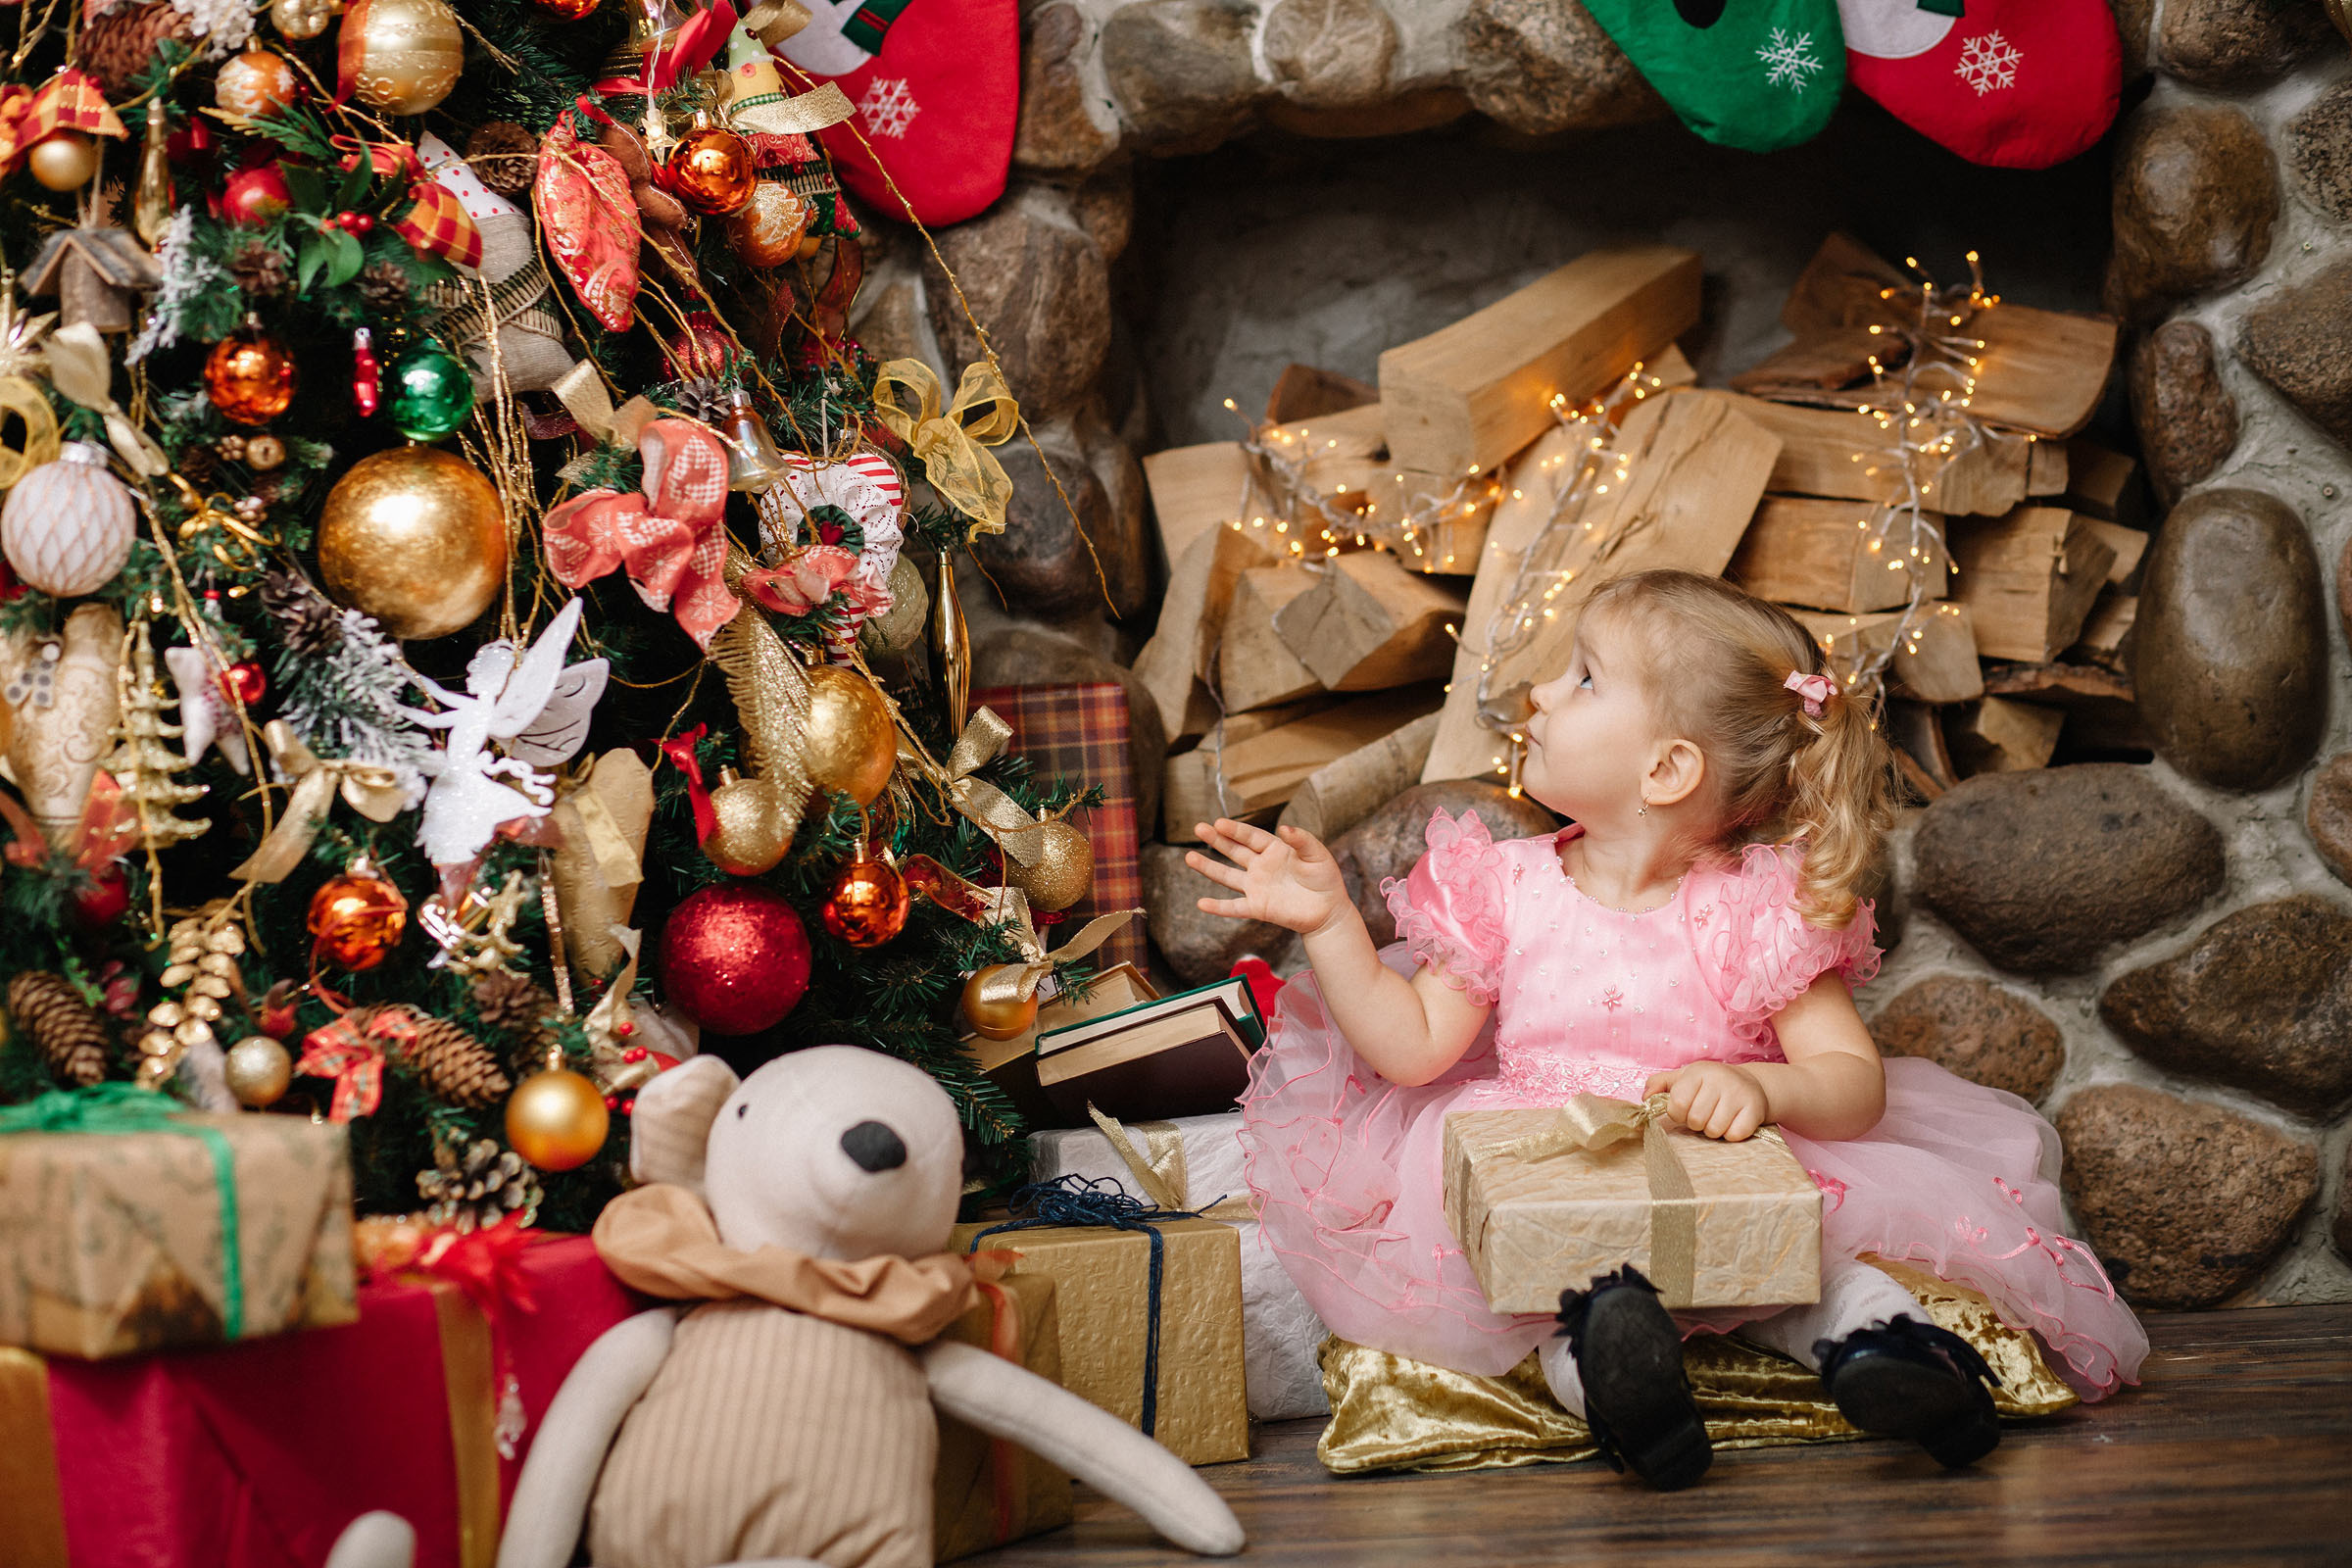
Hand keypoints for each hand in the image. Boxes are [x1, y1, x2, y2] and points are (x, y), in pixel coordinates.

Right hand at [1185, 820, 1350, 936]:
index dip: (1235, 830)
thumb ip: (1302, 841)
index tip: (1219, 823)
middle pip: (1234, 851)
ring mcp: (1257, 887)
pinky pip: (1234, 907)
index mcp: (1275, 850)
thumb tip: (1285, 828)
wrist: (1329, 911)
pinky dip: (1218, 907)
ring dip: (1209, 868)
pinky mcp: (1258, 908)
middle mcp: (1261, 867)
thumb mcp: (1318, 855)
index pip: (1251, 837)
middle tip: (1199, 828)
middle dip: (1216, 840)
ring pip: (1227, 876)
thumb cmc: (1325, 879)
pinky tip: (1201, 903)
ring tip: (1189, 858)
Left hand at [1645, 1062, 1769, 1141]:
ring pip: (1714, 1130)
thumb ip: (1659, 1084)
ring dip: (1712, 1130)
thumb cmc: (1710, 1084)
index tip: (1684, 1110)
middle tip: (1703, 1115)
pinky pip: (1734, 1135)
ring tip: (1717, 1118)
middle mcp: (1720, 1080)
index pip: (1677, 1103)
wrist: (1751, 1084)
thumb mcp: (1684, 1077)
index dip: (1677, 1113)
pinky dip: (1730, 1134)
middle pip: (1695, 1120)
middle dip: (1695, 1123)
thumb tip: (1645, 1098)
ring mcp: (1739, 1095)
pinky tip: (1732, 1122)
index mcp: (1699, 1072)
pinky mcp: (1755, 1110)